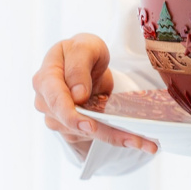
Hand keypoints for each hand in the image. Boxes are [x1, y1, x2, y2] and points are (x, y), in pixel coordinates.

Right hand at [32, 33, 157, 156]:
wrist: (83, 60)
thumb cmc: (81, 50)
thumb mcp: (84, 48)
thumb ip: (78, 67)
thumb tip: (77, 96)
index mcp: (46, 79)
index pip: (55, 100)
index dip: (71, 115)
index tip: (89, 126)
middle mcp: (47, 103)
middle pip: (73, 123)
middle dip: (103, 132)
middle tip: (132, 140)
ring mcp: (59, 118)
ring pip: (86, 133)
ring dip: (115, 138)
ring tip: (144, 142)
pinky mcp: (73, 127)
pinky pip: (95, 135)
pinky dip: (116, 137)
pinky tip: (138, 140)